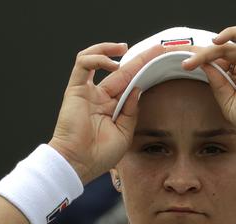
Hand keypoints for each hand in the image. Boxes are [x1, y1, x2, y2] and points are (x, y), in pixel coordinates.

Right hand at [49, 42, 163, 183]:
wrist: (79, 163)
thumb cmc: (100, 154)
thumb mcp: (124, 133)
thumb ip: (131, 111)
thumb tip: (138, 89)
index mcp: (112, 107)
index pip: (130, 83)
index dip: (144, 71)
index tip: (160, 62)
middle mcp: (100, 97)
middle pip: (121, 71)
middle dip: (139, 58)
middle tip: (157, 48)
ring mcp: (87, 92)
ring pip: (97, 60)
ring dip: (109, 50)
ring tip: (125, 48)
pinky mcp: (75, 90)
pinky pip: (82, 64)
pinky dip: (97, 58)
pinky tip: (112, 63)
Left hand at [182, 26, 235, 142]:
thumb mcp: (228, 103)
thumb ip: (217, 84)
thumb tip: (204, 66)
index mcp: (234, 80)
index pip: (213, 65)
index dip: (198, 62)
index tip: (181, 64)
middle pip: (218, 55)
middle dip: (199, 56)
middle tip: (184, 62)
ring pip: (228, 47)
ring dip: (209, 52)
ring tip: (195, 60)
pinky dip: (232, 33)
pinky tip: (217, 41)